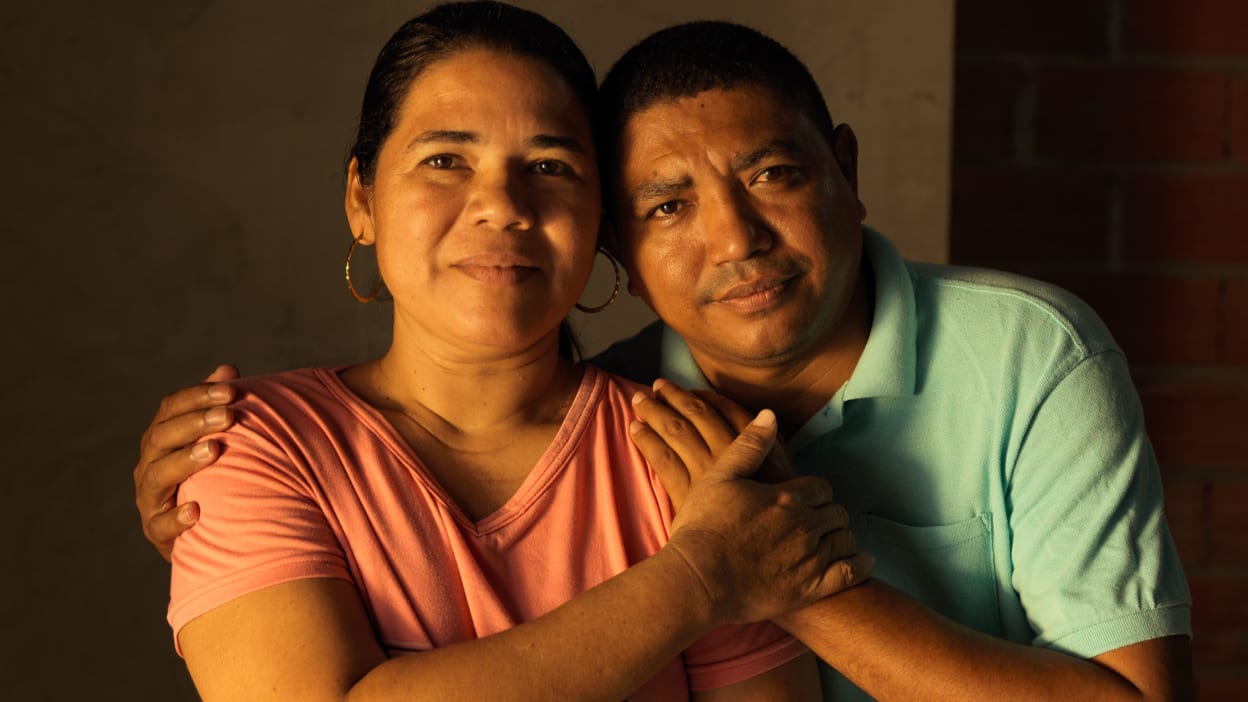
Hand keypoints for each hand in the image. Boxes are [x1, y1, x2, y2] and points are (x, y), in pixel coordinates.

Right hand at [134, 364, 238, 560]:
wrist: (200, 530)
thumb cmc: (207, 475)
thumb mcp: (209, 439)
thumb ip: (215, 406)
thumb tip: (228, 369)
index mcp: (160, 438)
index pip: (170, 409)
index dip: (198, 396)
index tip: (232, 389)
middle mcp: (148, 464)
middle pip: (161, 437)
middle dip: (195, 423)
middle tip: (229, 415)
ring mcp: (149, 499)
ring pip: (157, 476)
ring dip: (184, 461)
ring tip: (214, 450)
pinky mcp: (156, 532)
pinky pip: (160, 525)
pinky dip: (176, 518)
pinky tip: (196, 511)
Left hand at [629, 379, 795, 509]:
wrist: (764, 556)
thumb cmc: (777, 520)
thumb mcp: (786, 481)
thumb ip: (770, 450)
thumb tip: (761, 423)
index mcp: (758, 447)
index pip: (727, 409)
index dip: (706, 397)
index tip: (690, 390)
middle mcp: (732, 455)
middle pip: (699, 416)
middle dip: (676, 397)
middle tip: (657, 386)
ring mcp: (709, 473)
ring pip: (677, 433)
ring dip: (656, 413)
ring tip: (640, 401)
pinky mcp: (689, 494)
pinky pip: (663, 460)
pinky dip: (647, 441)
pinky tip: (636, 430)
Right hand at [637, 386, 871, 624]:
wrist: (697, 580)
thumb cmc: (702, 527)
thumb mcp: (718, 477)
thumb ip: (749, 446)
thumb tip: (770, 415)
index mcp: (786, 497)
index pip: (820, 488)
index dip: (817, 493)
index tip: (809, 499)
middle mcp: (804, 525)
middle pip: (836, 513)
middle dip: (830, 514)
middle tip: (819, 520)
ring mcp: (810, 558)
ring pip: (844, 540)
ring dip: (841, 537)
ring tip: (832, 540)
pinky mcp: (810, 588)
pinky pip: (849, 573)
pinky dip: (859, 565)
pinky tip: (860, 562)